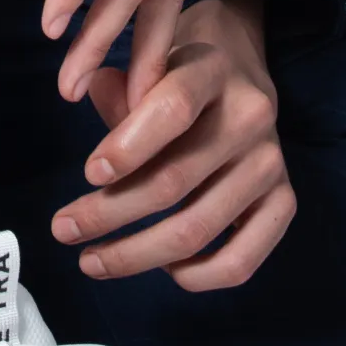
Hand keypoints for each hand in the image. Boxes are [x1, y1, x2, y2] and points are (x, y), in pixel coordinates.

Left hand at [50, 0, 296, 290]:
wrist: (236, 77)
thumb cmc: (173, 79)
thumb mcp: (146, 68)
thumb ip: (118, 97)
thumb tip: (93, 141)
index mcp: (212, 69)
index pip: (172, 109)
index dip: (128, 147)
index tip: (86, 174)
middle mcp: (251, 115)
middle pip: (174, 181)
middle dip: (108, 214)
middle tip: (62, 229)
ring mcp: (271, 162)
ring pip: (197, 228)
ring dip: (135, 255)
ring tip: (91, 260)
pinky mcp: (283, 201)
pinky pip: (240, 260)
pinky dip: (197, 276)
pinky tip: (164, 269)